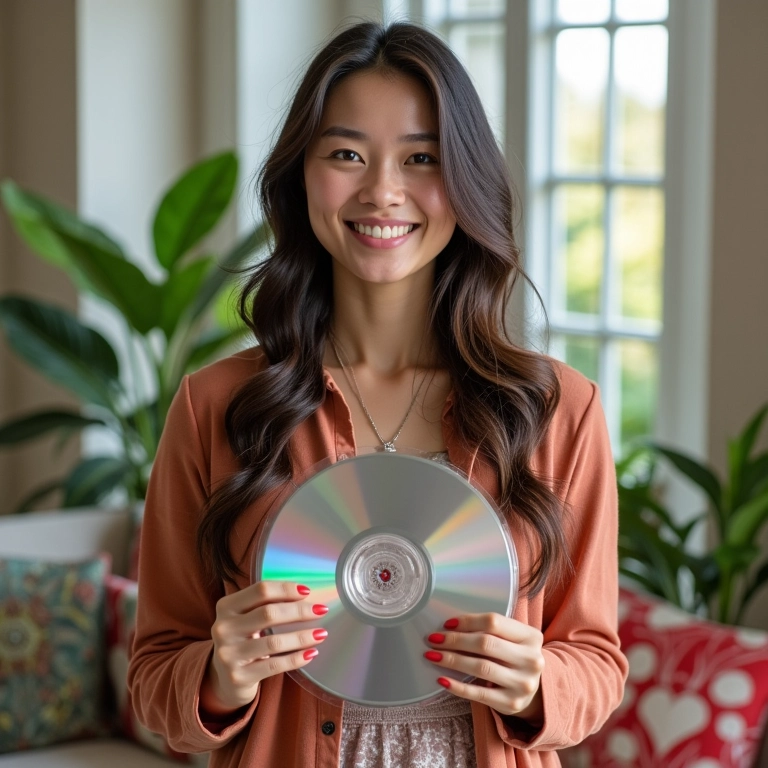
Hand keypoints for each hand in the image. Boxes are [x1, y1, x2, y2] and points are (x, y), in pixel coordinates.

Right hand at [200, 581, 327, 716]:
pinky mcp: (238, 677)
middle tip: (321, 610)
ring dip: (302, 636)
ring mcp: (228, 654)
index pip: (260, 590)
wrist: (225, 680)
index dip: (286, 589)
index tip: (307, 591)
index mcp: (226, 607)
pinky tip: (311, 653)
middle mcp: (223, 628)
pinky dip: (296, 659)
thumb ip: (265, 604)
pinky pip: (274, 665)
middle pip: (268, 613)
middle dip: (299, 611)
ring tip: (321, 634)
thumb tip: (305, 594)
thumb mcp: (246, 618)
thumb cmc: (244, 640)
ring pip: (273, 642)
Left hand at [424, 613, 543, 722]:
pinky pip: (479, 694)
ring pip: (481, 667)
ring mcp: (523, 683)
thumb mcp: (512, 639)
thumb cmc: (513, 656)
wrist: (532, 689)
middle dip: (455, 640)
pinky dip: (458, 686)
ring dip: (452, 660)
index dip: (467, 621)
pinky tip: (442, 679)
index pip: (494, 622)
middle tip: (433, 639)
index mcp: (530, 636)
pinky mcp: (512, 703)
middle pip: (486, 644)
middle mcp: (531, 660)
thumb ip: (490, 630)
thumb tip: (449, 626)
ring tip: (433, 656)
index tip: (446, 624)